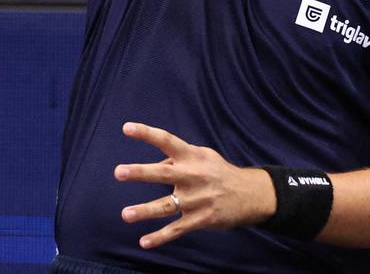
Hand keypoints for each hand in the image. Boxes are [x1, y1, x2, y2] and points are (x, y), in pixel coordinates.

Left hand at [114, 122, 275, 248]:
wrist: (250, 194)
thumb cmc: (220, 172)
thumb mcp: (204, 157)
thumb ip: (179, 159)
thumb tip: (156, 165)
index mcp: (192, 156)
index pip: (167, 141)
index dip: (147, 133)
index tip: (126, 128)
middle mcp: (193, 176)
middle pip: (163, 173)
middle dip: (141, 172)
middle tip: (119, 172)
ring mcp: (196, 199)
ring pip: (167, 205)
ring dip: (146, 210)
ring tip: (126, 214)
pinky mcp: (200, 219)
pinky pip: (177, 229)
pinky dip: (160, 237)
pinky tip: (144, 242)